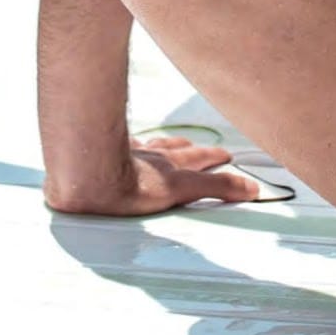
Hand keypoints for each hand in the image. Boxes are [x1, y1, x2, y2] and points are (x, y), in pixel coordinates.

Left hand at [44, 132, 264, 215]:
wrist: (85, 175)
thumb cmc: (126, 186)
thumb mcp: (180, 190)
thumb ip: (215, 188)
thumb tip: (250, 188)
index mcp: (171, 167)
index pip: (201, 162)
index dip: (217, 160)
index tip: (229, 158)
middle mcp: (152, 157)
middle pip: (180, 151)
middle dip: (198, 151)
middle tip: (210, 150)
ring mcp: (128, 155)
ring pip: (155, 147)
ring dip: (171, 146)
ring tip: (179, 144)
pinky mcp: (106, 157)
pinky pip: (127, 147)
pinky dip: (138, 147)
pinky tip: (133, 148)